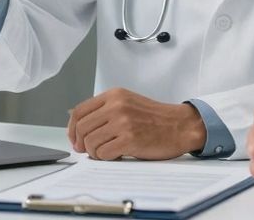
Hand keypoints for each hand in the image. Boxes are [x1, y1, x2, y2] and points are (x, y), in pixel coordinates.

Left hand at [66, 88, 207, 160]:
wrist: (180, 126)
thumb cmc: (155, 118)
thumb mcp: (128, 103)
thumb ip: (106, 109)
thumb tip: (78, 124)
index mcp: (114, 95)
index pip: (80, 111)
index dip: (72, 128)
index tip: (75, 139)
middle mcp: (116, 106)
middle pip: (82, 128)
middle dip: (82, 143)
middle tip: (87, 151)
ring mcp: (123, 122)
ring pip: (91, 142)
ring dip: (96, 152)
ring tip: (107, 152)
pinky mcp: (129, 139)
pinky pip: (104, 153)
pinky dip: (106, 158)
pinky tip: (116, 156)